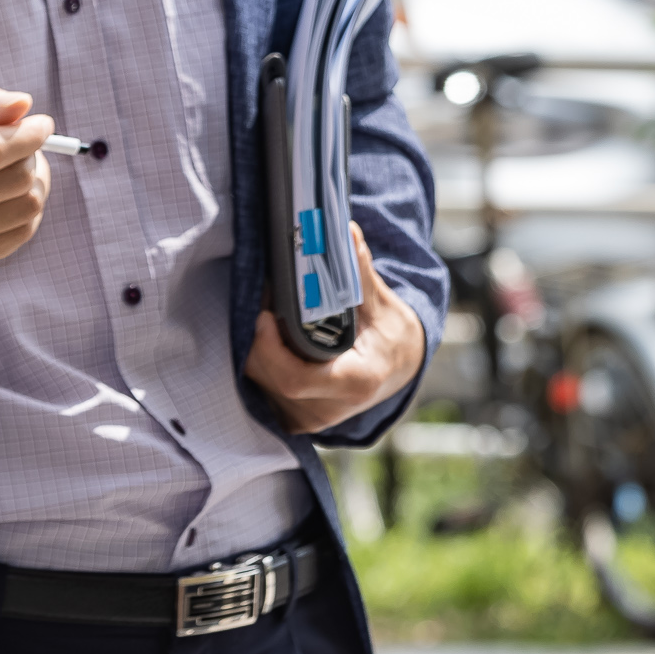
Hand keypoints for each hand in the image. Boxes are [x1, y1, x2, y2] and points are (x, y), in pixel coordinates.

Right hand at [0, 85, 55, 294]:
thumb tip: (23, 104)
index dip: (29, 135)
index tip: (42, 123)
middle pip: (19, 177)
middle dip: (29, 154)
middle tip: (18, 145)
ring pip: (30, 204)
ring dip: (32, 180)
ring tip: (9, 170)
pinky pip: (25, 229)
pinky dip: (23, 206)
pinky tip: (0, 197)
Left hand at [247, 221, 426, 435]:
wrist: (397, 370)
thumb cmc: (391, 336)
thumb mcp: (382, 304)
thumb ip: (358, 273)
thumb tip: (344, 232)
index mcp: (355, 383)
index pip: (296, 379)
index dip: (271, 348)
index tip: (265, 314)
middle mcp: (328, 410)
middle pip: (270, 377)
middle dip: (259, 338)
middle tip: (266, 300)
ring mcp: (308, 420)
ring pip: (260, 383)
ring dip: (257, 348)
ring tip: (272, 315)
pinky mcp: (294, 421)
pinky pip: (262, 389)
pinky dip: (262, 361)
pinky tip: (275, 339)